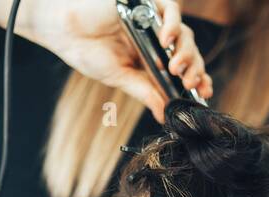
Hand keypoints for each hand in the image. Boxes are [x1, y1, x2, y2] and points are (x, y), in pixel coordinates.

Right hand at [0, 0, 213, 121]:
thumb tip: (164, 114)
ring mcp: (152, 21)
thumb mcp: (120, 78)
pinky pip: (170, 9)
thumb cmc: (87, 51)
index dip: (197, 79)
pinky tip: (167, 38)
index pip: (184, 69)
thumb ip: (145, 91)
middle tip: (190, 83)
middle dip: (194, 68)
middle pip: (188, 52)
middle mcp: (155, 39)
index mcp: (151, 58)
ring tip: (176, 67)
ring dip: (185, 51)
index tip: (204, 93)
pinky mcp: (146, 3)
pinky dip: (173, 24)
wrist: (64, 30)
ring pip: (184, 33)